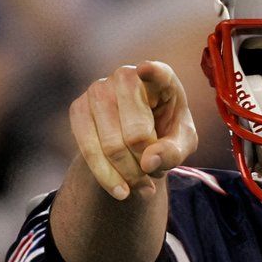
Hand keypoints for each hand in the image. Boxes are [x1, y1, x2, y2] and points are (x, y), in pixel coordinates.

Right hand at [68, 62, 197, 201]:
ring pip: (111, 145)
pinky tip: (121, 191)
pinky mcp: (78, 108)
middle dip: (146, 164)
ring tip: (142, 186)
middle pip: (136, 133)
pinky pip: (88, 149)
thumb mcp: (183, 143)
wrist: (137, 139)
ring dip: (128, 174)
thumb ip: (174, 152)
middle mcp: (125, 77)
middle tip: (154, 177)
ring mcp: (98, 90)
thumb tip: (148, 163)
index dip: (152, 73)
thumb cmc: (167, 133)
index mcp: (161, 78)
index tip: (146, 70)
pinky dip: (106, 176)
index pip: (157, 73)